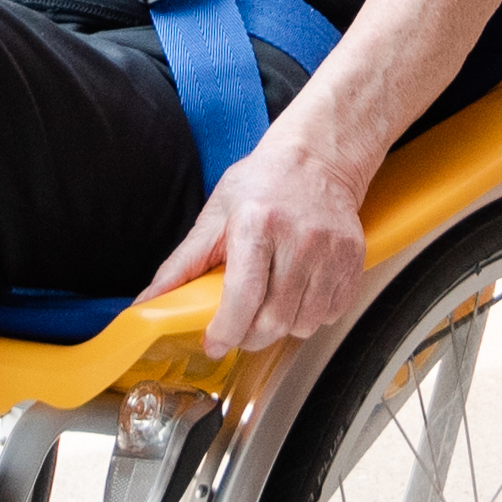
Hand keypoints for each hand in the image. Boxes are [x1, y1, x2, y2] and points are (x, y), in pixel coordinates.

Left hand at [139, 140, 376, 356]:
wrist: (319, 157)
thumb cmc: (264, 182)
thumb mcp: (215, 214)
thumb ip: (182, 263)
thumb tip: (147, 302)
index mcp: (259, 224)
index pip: (243, 297)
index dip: (225, 331)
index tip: (214, 343)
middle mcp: (300, 238)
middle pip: (274, 320)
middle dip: (250, 337)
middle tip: (239, 327)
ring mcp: (332, 251)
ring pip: (304, 324)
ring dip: (282, 327)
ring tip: (271, 303)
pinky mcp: (354, 260)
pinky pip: (331, 313)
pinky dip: (311, 316)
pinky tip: (299, 293)